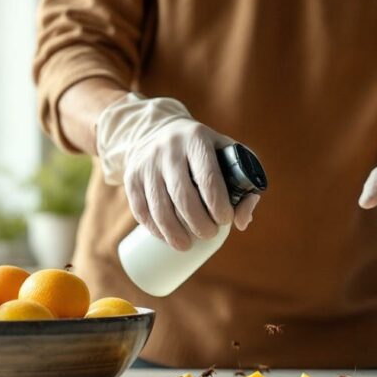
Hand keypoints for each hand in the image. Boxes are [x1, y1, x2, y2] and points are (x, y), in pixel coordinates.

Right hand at [123, 119, 258, 250]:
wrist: (158, 132)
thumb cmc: (203, 151)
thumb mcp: (227, 155)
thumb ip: (244, 184)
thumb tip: (242, 221)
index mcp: (197, 139)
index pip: (208, 178)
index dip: (218, 206)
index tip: (225, 220)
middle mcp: (169, 149)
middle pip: (183, 196)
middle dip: (199, 223)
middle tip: (209, 234)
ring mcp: (147, 163)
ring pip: (159, 207)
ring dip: (174, 233)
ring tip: (187, 245)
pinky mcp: (131, 177)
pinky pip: (141, 210)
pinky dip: (155, 229)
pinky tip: (167, 237)